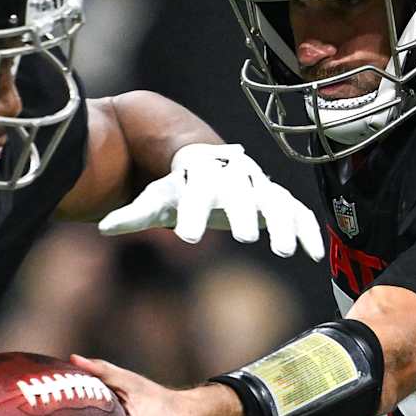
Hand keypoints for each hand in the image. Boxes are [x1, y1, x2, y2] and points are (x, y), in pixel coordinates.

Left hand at [97, 143, 323, 259]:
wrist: (207, 161)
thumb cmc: (178, 184)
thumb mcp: (155, 198)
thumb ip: (133, 215)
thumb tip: (104, 226)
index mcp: (199, 175)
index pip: (194, 193)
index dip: (192, 212)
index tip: (187, 237)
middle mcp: (232, 177)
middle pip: (239, 193)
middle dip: (243, 213)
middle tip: (246, 238)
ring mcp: (257, 185)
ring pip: (272, 201)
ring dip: (281, 225)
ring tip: (285, 251)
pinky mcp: (275, 198)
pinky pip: (295, 211)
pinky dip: (305, 229)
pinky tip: (312, 254)